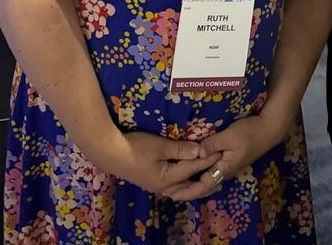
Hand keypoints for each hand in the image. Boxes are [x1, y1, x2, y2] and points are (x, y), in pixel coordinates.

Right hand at [89, 130, 221, 196]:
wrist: (110, 153)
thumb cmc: (136, 147)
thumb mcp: (160, 146)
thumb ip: (180, 149)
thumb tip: (200, 151)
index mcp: (167, 179)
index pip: (193, 168)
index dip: (208, 159)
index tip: (221, 152)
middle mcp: (164, 186)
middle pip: (189, 183)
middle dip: (204, 175)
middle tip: (219, 169)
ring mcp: (157, 185)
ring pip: (181, 185)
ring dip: (194, 179)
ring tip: (207, 174)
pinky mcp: (152, 180)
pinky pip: (174, 183)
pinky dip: (184, 178)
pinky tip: (187, 174)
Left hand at [167, 114, 283, 201]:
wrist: (268, 128)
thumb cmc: (249, 132)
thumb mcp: (230, 136)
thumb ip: (213, 144)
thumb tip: (196, 153)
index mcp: (224, 169)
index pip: (202, 187)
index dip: (186, 191)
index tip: (171, 193)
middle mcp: (224, 171)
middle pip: (203, 186)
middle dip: (186, 189)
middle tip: (169, 189)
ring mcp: (227, 166)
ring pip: (207, 179)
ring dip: (192, 182)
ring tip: (177, 181)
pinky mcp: (229, 159)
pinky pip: (211, 171)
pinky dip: (199, 172)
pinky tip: (193, 167)